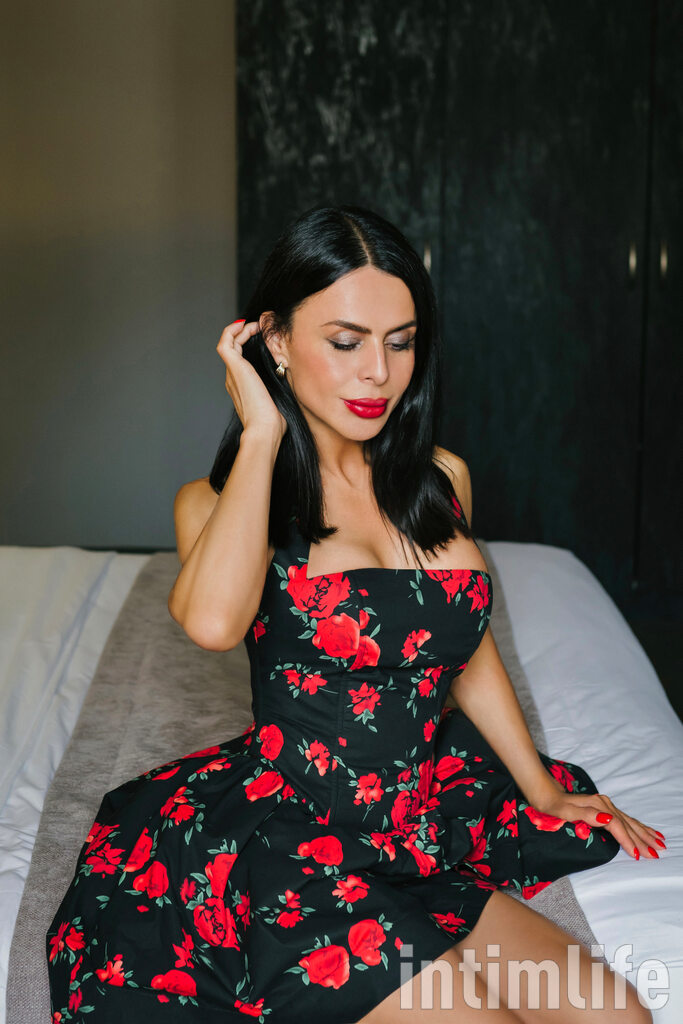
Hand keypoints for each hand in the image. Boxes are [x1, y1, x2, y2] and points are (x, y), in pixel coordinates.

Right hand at [216, 320, 287, 440]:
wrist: (264, 430)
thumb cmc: (274, 422)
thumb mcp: (280, 399)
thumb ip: (281, 386)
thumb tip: (292, 374)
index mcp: (242, 387)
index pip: (241, 361)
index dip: (248, 346)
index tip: (263, 338)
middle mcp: (233, 379)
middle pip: (233, 349)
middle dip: (244, 335)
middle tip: (259, 328)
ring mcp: (232, 373)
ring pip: (228, 344)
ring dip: (239, 331)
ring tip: (254, 325)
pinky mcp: (234, 368)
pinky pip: (226, 343)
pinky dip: (233, 331)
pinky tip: (246, 325)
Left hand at [533, 786, 665, 860]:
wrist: (546, 793)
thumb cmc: (553, 805)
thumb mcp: (565, 811)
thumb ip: (587, 815)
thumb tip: (609, 819)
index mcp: (598, 806)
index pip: (617, 826)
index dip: (628, 841)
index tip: (639, 855)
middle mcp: (605, 805)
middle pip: (627, 824)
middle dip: (643, 840)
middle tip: (657, 854)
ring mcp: (606, 806)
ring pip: (630, 822)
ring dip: (645, 833)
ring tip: (660, 843)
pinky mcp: (605, 808)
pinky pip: (626, 819)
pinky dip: (638, 826)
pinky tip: (647, 831)